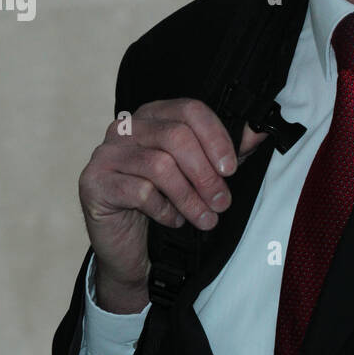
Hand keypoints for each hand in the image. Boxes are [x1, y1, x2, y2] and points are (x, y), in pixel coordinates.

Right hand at [78, 99, 267, 311]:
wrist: (129, 245)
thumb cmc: (164, 203)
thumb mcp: (202, 174)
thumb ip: (227, 151)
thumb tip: (259, 131)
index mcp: (152, 116)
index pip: (190, 110)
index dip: (216, 138)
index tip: (230, 169)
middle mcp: (125, 128)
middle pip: (176, 137)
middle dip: (206, 175)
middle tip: (221, 202)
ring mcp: (106, 154)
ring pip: (159, 166)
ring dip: (190, 197)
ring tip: (205, 219)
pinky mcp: (94, 183)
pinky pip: (139, 191)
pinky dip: (164, 209)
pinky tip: (173, 220)